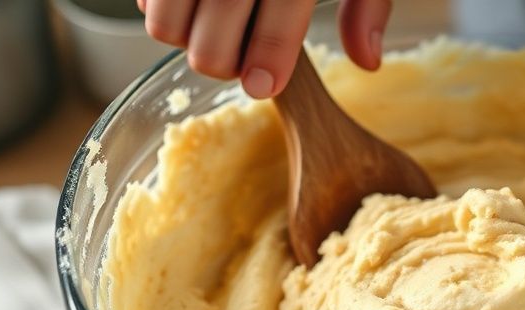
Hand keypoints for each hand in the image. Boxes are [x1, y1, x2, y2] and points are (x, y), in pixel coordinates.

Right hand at [137, 0, 391, 98]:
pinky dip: (157, 4)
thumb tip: (367, 58)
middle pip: (212, 23)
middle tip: (233, 64)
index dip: (270, 52)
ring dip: (182, 35)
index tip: (265, 85)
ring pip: (164, 15)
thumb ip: (366, 2)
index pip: (281, 4)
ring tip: (209, 28)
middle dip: (219, 59)